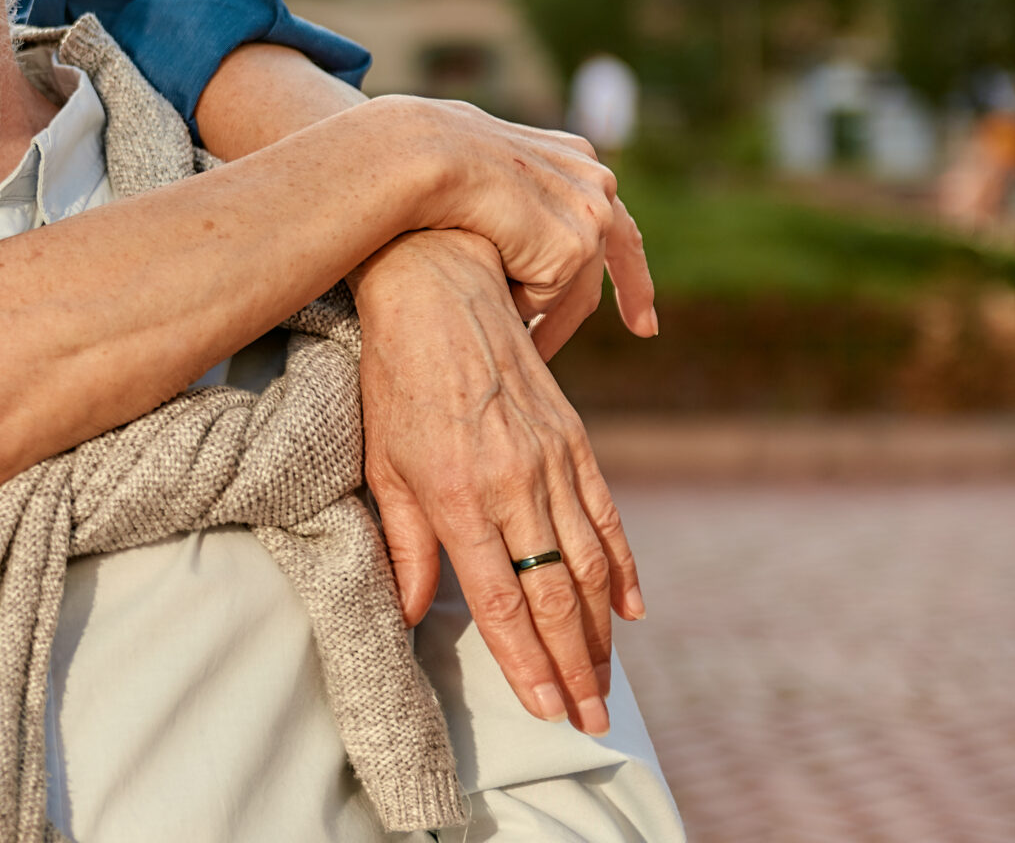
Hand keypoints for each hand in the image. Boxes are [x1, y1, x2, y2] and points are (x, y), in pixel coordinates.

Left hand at [349, 228, 645, 734]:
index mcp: (460, 497)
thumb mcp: (383, 465)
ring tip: (606, 684)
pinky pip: (606, 516)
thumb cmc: (395, 380)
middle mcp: (515, 484)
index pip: (502, 601)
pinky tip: (631, 609)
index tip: (546, 710)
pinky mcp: (574, 440)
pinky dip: (623, 567)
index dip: (527, 662)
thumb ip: (402, 545)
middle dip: (575, 668)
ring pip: (589, 566)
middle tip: (590, 721)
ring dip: (601, 633)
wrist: (441, 292)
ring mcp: (552, 461)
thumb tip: (408, 615)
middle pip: (555, 596)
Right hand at [381, 97, 657, 347]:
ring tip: (534, 356)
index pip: (613, 213)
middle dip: (633, 296)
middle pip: (615, 253)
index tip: (646, 298)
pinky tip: (488, 303)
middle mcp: (596, 181)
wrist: (426, 158)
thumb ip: (512, 195)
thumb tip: (503, 226)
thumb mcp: (486, 172)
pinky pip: (543, 299)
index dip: (630, 257)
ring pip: (578, 289)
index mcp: (576, 156)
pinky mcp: (572, 248)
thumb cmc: (432, 163)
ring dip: (556, 327)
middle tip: (644, 328)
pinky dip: (516, 306)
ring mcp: (591, 215)